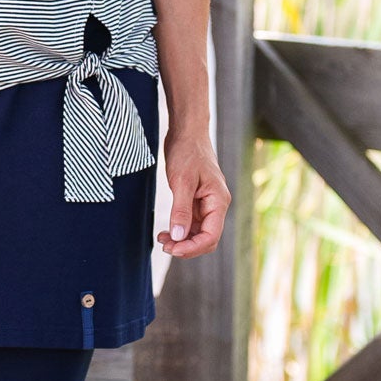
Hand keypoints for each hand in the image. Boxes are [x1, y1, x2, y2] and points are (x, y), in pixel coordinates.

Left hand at [157, 128, 229, 256]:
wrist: (186, 132)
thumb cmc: (187, 152)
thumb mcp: (181, 181)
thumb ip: (181, 210)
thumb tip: (179, 236)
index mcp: (218, 201)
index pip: (211, 236)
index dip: (192, 247)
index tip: (172, 249)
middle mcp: (216, 205)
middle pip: (206, 238)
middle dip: (186, 246)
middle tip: (164, 245)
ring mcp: (206, 204)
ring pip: (197, 233)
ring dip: (181, 240)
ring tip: (161, 239)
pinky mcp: (196, 201)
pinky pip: (191, 223)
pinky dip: (179, 230)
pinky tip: (165, 231)